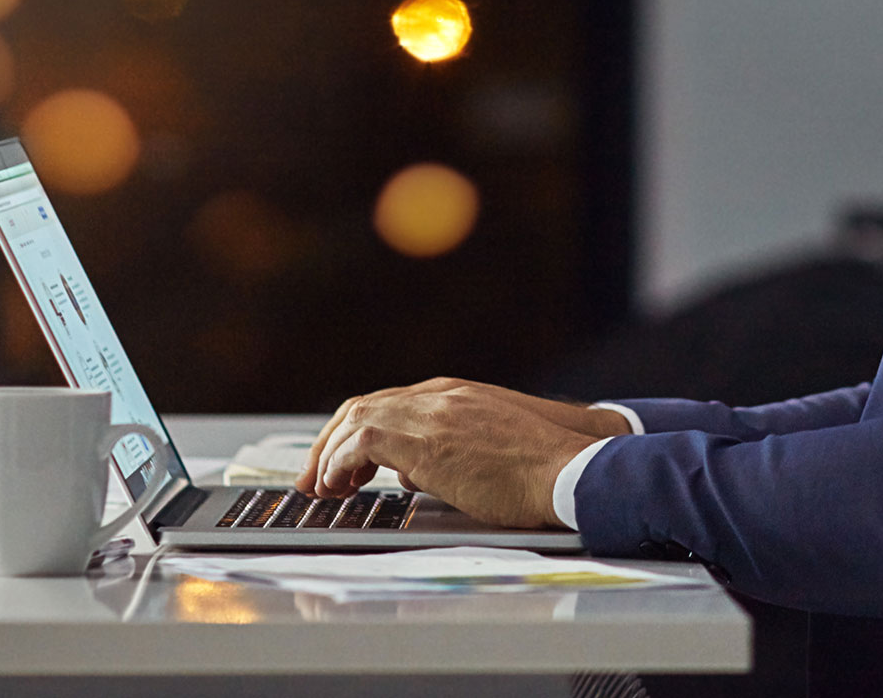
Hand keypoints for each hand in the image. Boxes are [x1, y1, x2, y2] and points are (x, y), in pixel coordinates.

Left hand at [294, 379, 631, 526]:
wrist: (566, 469)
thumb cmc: (538, 470)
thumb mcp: (486, 451)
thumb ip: (445, 451)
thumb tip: (412, 473)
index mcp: (453, 395)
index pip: (387, 403)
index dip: (354, 434)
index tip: (341, 464)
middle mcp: (437, 395)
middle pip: (362, 406)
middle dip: (330, 442)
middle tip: (316, 479)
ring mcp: (430, 413)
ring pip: (354, 419)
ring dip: (328, 454)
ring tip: (322, 488)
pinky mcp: (423, 440)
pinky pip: (359, 442)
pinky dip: (339, 463)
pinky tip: (338, 486)